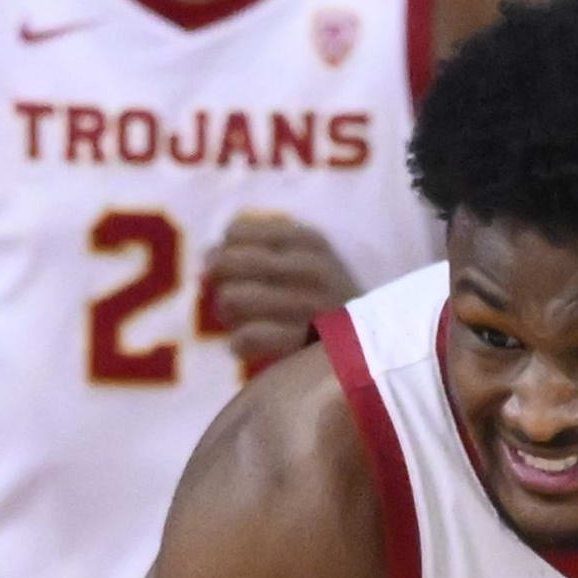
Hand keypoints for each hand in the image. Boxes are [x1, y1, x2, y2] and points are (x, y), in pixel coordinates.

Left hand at [201, 214, 360, 372]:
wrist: (374, 345)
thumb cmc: (324, 299)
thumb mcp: (304, 258)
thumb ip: (253, 250)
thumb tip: (203, 264)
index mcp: (308, 239)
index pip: (235, 232)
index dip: (223, 252)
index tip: (236, 271)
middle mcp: (309, 267)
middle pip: (227, 262)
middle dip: (219, 281)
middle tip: (233, 297)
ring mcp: (307, 306)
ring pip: (230, 298)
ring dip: (227, 314)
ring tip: (244, 320)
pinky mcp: (300, 344)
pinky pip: (242, 339)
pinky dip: (239, 344)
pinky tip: (253, 343)